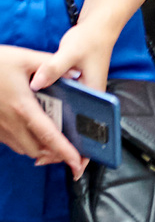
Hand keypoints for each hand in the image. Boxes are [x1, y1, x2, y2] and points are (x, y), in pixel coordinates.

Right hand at [0, 45, 84, 172]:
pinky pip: (11, 142)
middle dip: (55, 154)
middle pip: (37, 149)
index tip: (77, 163)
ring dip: (40, 149)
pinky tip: (34, 132)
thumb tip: (75, 74)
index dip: (65, 151)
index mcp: (23, 107)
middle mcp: (10, 122)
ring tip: (56, 143)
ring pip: (23, 149)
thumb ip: (51, 65)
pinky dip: (25, 143)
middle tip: (71, 150)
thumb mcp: (25, 58)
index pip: (49, 136)